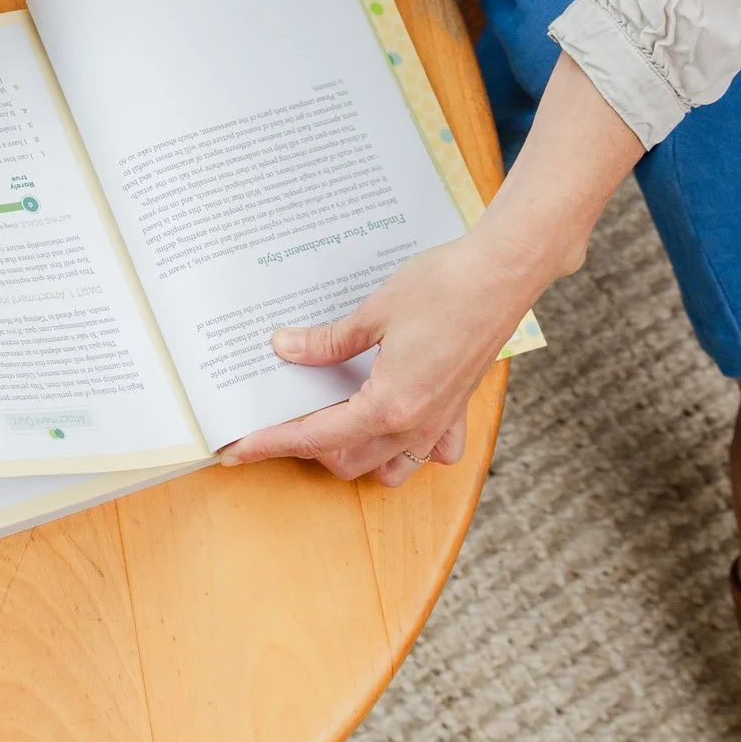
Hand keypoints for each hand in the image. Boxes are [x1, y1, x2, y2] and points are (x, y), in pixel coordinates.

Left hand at [215, 229, 544, 483]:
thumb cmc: (445, 288)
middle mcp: (416, 425)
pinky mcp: (457, 409)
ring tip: (329, 421)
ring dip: (354, 455)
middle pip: (347, 460)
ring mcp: (440, 422)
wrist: (504, 274)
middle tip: (278, 419)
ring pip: (388, 467)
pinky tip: (389, 422)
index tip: (236, 451)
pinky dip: (405, 450)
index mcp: (389, 406)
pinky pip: (430, 453)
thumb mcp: (374, 313)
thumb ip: (328, 342)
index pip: (315, 437)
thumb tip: (286, 349)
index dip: (270, 443)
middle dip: (308, 448)